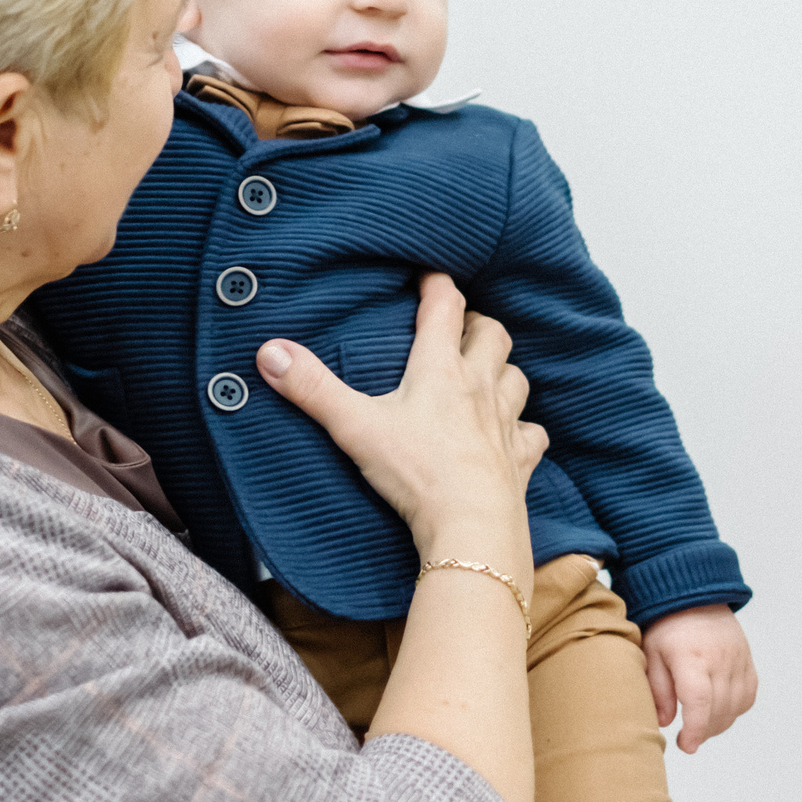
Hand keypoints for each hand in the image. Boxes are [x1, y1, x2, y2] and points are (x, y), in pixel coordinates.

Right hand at [259, 275, 542, 557]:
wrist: (469, 525)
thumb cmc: (415, 473)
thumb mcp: (355, 427)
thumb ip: (312, 388)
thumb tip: (269, 351)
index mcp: (441, 369)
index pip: (446, 306)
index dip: (437, 284)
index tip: (428, 276)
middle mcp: (480, 386)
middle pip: (492, 334)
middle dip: (477, 324)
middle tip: (458, 326)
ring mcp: (505, 422)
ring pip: (517, 378)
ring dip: (503, 370)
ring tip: (486, 373)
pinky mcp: (520, 457)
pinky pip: (533, 434)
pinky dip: (525, 428)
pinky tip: (514, 434)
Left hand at [641, 606, 756, 753]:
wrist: (695, 595)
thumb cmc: (667, 627)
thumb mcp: (651, 654)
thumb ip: (657, 689)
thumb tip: (665, 722)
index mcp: (691, 656)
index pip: (700, 700)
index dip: (695, 729)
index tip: (685, 745)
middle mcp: (719, 658)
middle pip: (719, 709)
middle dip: (702, 732)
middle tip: (686, 738)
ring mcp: (738, 659)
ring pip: (736, 707)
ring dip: (718, 724)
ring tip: (700, 725)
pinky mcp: (748, 661)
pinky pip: (748, 696)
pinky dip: (735, 710)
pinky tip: (718, 711)